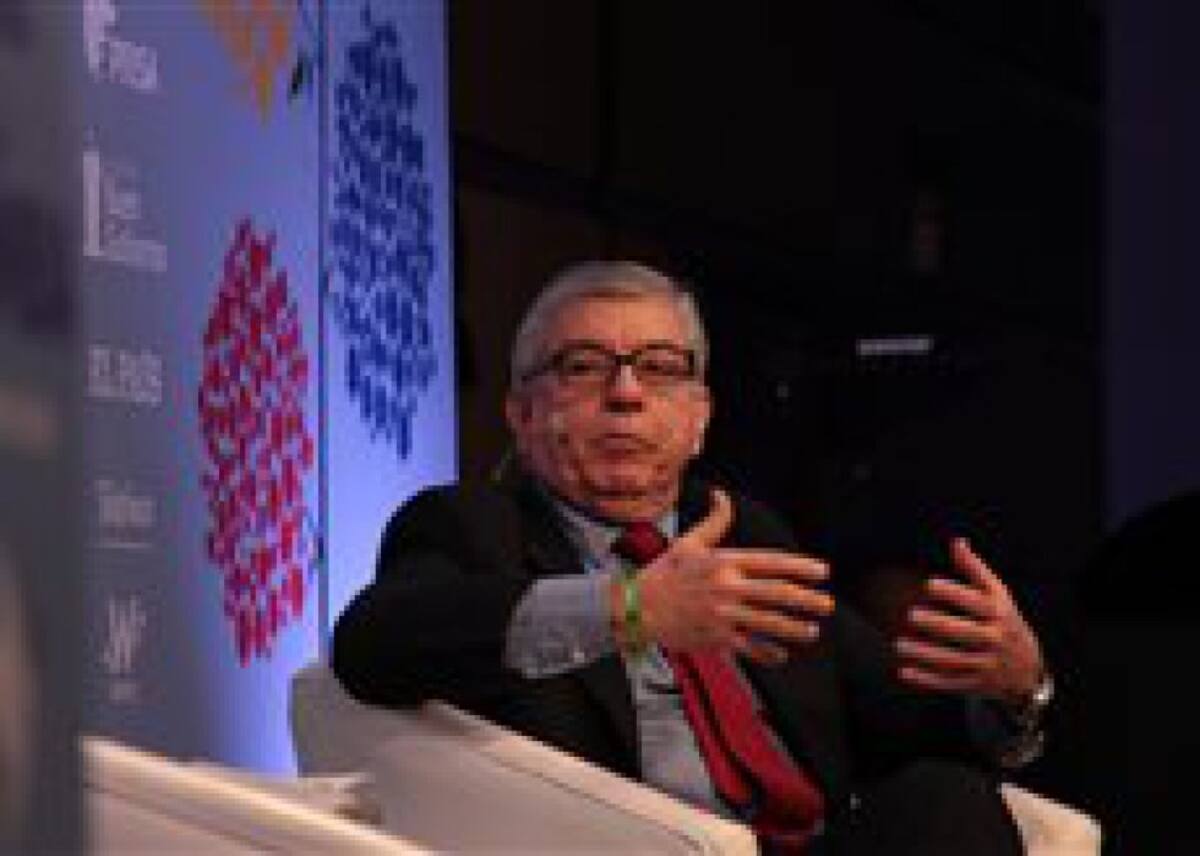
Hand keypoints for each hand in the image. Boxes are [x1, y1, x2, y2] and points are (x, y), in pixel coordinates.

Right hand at [631, 489, 834, 664]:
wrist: (637, 607)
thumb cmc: (663, 572)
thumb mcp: (688, 542)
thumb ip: (713, 521)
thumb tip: (721, 494)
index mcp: (724, 562)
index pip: (772, 562)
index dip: (801, 566)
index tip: (823, 572)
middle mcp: (727, 587)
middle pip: (777, 594)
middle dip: (807, 600)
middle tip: (827, 605)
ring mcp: (723, 615)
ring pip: (769, 623)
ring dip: (794, 628)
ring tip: (812, 631)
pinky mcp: (716, 638)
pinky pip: (750, 647)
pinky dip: (768, 652)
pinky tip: (782, 654)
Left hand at [895, 537, 1043, 704]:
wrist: (1028, 669)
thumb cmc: (1003, 620)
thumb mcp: (997, 594)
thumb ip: (974, 569)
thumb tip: (956, 542)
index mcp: (998, 613)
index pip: (975, 602)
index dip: (953, 593)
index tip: (928, 584)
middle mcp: (994, 639)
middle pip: (964, 633)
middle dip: (938, 625)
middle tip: (910, 615)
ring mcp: (987, 665)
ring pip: (954, 661)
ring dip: (925, 654)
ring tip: (898, 644)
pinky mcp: (977, 685)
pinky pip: (949, 683)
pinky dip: (926, 680)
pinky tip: (904, 671)